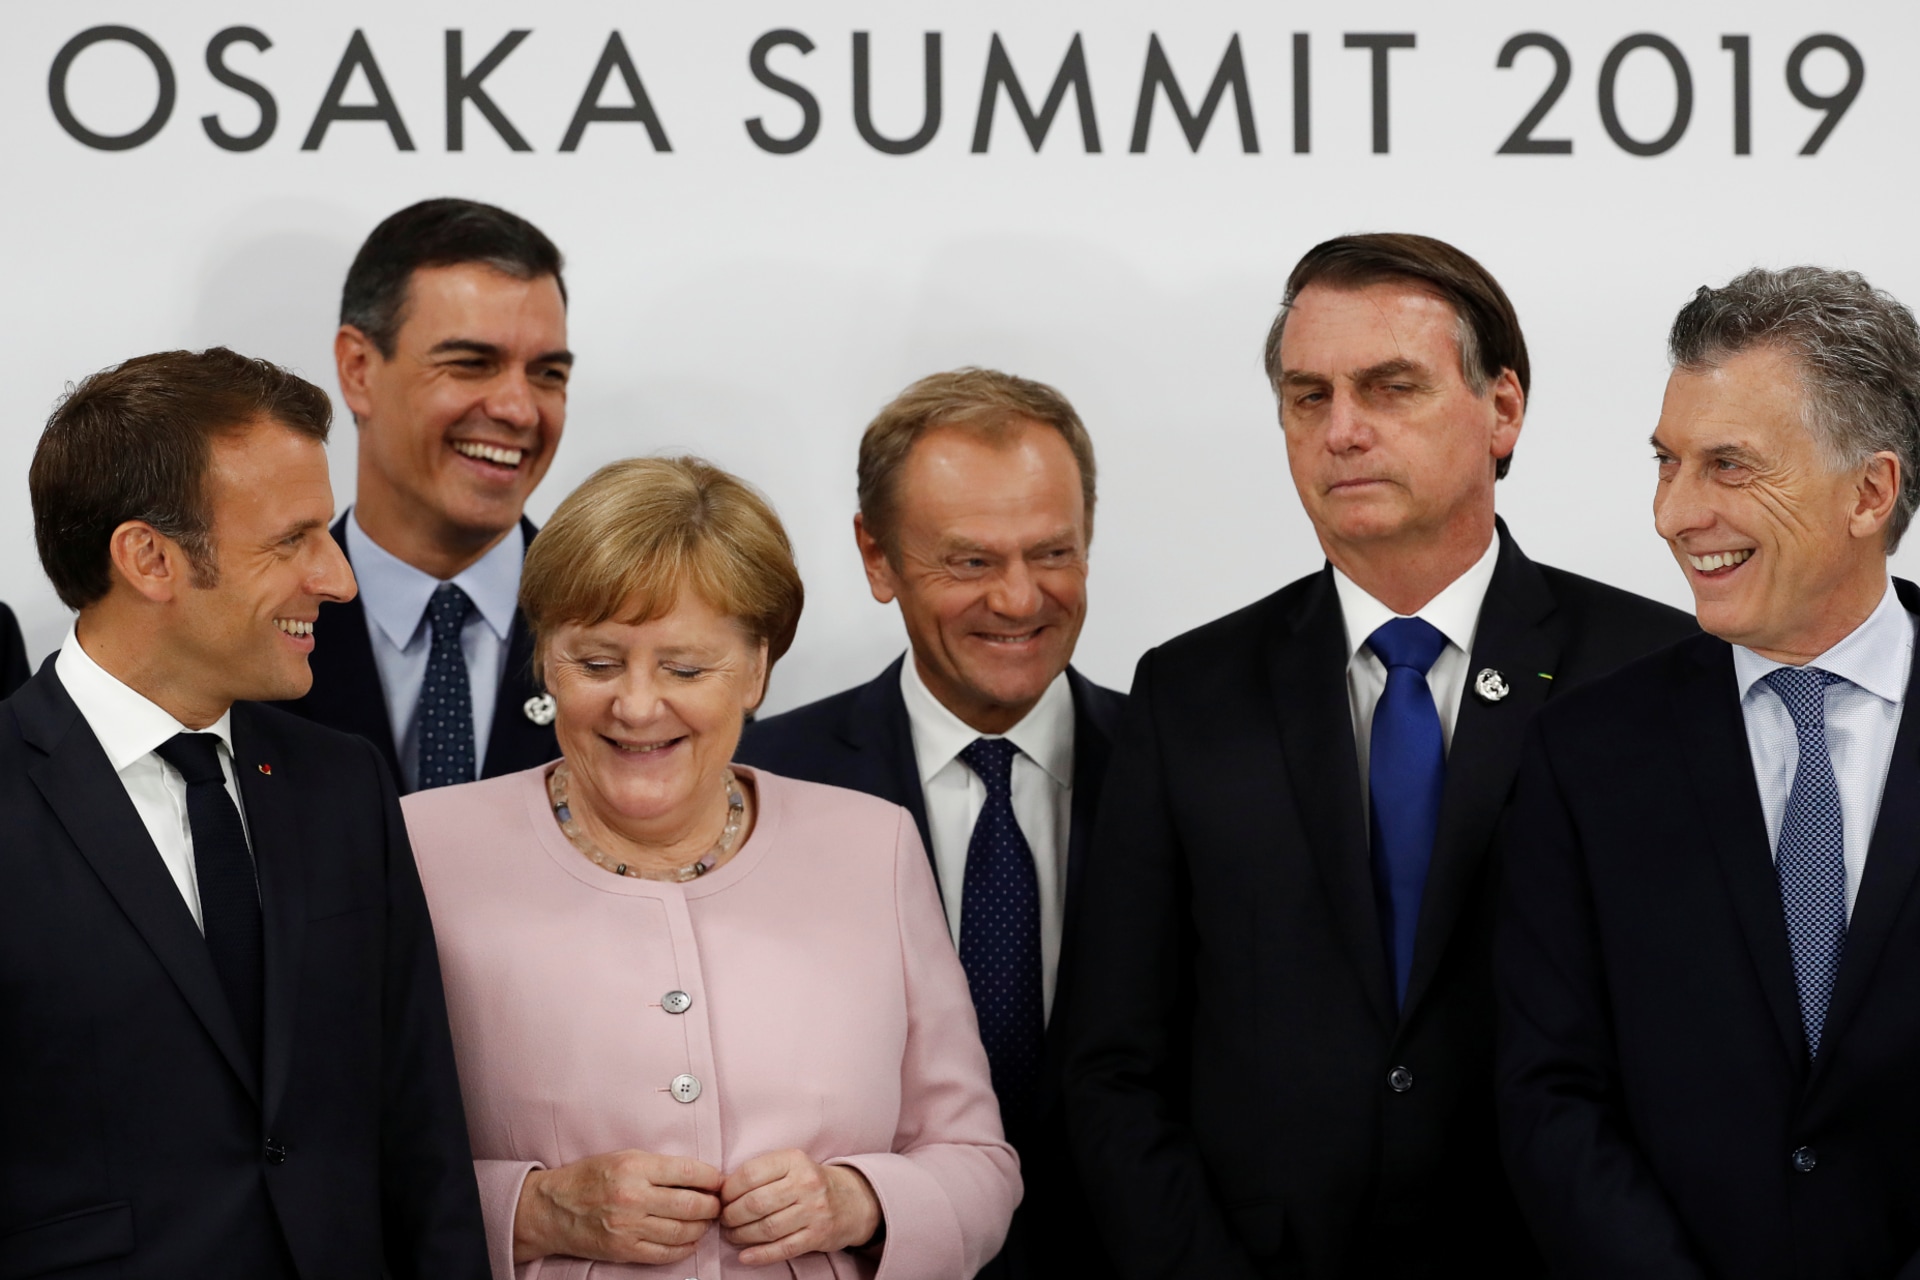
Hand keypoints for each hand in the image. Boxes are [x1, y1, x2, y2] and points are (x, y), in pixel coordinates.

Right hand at [513, 1149, 723, 1264]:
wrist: (552, 1209)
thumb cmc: (589, 1178)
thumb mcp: (624, 1157)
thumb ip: (659, 1166)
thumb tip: (699, 1175)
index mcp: (634, 1168)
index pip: (688, 1171)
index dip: (712, 1177)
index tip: (719, 1181)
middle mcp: (632, 1197)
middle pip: (691, 1204)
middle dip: (712, 1205)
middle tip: (717, 1203)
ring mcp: (628, 1227)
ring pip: (682, 1231)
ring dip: (702, 1227)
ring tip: (705, 1221)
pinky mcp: (624, 1251)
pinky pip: (665, 1254)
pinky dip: (684, 1248)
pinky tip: (689, 1240)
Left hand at [719, 1149, 882, 1264]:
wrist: (852, 1200)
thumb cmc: (809, 1182)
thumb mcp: (790, 1165)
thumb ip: (760, 1173)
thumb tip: (721, 1191)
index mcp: (794, 1160)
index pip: (750, 1174)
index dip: (729, 1190)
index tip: (722, 1199)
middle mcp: (806, 1183)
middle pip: (755, 1203)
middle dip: (731, 1216)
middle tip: (724, 1221)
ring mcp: (814, 1211)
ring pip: (767, 1228)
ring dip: (741, 1236)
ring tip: (732, 1236)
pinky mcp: (818, 1235)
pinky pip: (783, 1248)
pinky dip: (760, 1255)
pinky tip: (745, 1256)